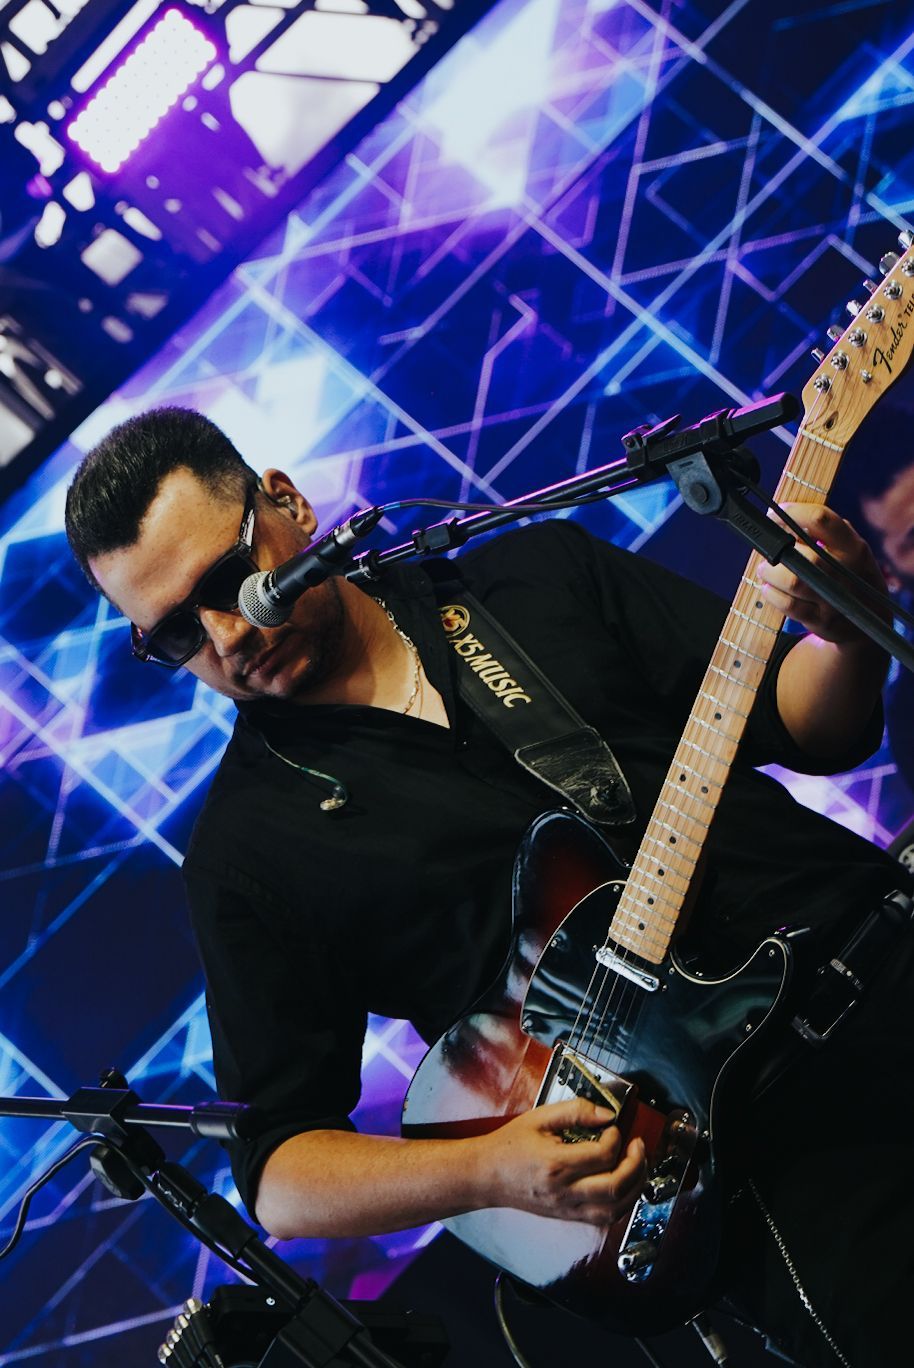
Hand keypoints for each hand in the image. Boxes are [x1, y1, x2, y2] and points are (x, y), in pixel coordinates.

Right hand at [478, 1099, 646, 1225]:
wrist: (486, 1176)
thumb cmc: (510, 1145)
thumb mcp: (539, 1118)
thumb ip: (575, 1111)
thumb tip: (607, 1113)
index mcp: (555, 1164)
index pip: (602, 1155)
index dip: (616, 1139)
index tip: (613, 1128)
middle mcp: (563, 1191)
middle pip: (615, 1187)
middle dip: (636, 1165)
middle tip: (638, 1147)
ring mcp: (566, 1208)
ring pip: (614, 1210)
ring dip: (635, 1188)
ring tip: (638, 1166)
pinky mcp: (568, 1217)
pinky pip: (604, 1218)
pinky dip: (622, 1204)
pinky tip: (624, 1186)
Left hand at [756, 502, 889, 642]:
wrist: (872, 620)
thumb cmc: (851, 576)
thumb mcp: (850, 550)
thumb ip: (824, 533)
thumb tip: (784, 520)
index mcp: (853, 546)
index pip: (820, 519)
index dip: (791, 513)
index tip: (774, 516)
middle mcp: (846, 571)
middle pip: (802, 554)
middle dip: (777, 551)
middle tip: (770, 552)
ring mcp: (834, 598)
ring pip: (793, 581)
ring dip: (771, 574)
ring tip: (767, 571)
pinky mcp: (821, 621)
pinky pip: (788, 605)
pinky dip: (772, 594)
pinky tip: (771, 589)